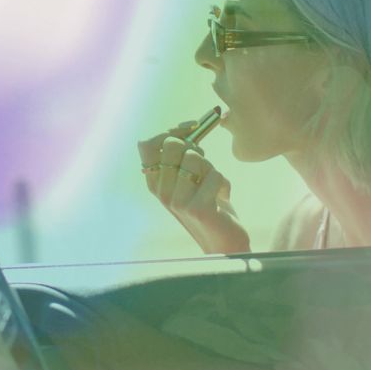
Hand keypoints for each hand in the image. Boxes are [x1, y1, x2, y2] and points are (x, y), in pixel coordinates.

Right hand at [137, 125, 249, 253]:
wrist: (223, 243)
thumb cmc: (209, 205)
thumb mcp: (189, 180)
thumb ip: (182, 157)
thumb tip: (186, 127)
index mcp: (155, 183)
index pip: (146, 145)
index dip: (169, 133)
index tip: (189, 132)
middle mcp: (161, 192)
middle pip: (171, 145)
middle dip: (194, 147)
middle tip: (203, 165)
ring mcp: (177, 201)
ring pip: (194, 157)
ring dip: (211, 166)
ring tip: (212, 185)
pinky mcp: (198, 208)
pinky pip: (215, 174)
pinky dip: (224, 182)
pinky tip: (221, 198)